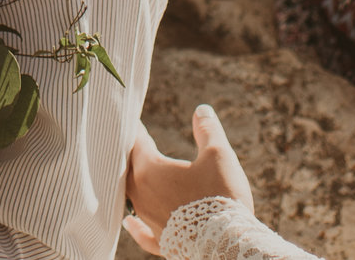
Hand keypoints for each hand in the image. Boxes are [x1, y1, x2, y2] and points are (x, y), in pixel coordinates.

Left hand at [124, 105, 252, 254]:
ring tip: (129, 173)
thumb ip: (207, 130)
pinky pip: (141, 232)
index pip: (136, 142)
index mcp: (150, 170)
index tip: (131, 119)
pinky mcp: (160, 242)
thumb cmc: (221, 197)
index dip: (136, 129)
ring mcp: (149, 220)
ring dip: (131, 184)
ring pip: (132, 198)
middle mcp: (142, 195)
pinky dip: (135, 225)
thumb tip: (201, 109)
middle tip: (131, 143)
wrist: (226, 245)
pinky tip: (128, 222)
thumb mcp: (218, 155)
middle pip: (128, 169)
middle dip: (130, 155)